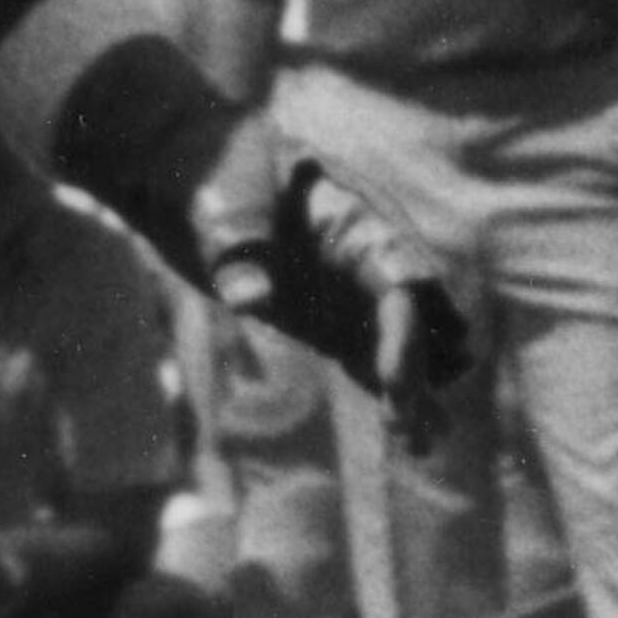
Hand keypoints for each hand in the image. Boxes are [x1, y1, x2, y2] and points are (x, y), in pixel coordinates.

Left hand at [189, 117, 469, 450]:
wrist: (195, 171)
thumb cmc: (217, 174)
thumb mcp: (223, 206)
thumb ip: (239, 250)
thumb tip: (250, 301)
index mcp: (360, 219)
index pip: (402, 278)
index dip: (407, 330)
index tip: (395, 382)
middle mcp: (369, 259)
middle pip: (418, 318)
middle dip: (421, 369)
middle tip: (406, 421)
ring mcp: (351, 291)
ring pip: (402, 346)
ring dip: (416, 392)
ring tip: (421, 445)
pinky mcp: (329, 318)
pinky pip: (370, 358)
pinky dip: (389, 393)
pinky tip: (408, 439)